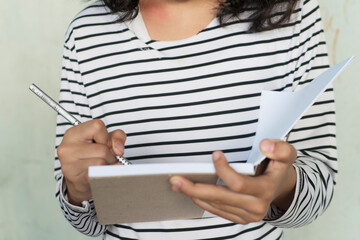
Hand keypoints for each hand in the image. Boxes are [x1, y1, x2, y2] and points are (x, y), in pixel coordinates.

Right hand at [57, 119, 126, 205]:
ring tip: (100, 167)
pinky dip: (104, 175)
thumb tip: (118, 150)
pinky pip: (98, 175)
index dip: (106, 137)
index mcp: (73, 133)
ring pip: (101, 162)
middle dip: (110, 155)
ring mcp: (69, 164)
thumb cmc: (91, 157)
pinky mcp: (75, 179)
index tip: (105, 144)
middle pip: (102, 149)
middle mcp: (67, 148)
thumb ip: (116, 137)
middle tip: (104, 159)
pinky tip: (100, 175)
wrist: (79, 181)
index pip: (97, 126)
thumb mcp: (104, 140)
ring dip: (107, 166)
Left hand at [169, 139, 296, 223]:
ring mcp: (246, 215)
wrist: (281, 188)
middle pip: (220, 198)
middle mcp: (255, 207)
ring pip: (215, 205)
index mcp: (265, 190)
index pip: (238, 183)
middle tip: (176, 180)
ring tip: (177, 184)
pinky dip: (202, 201)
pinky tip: (190, 192)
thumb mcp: (287, 154)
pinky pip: (216, 211)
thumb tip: (265, 144)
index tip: (214, 154)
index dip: (223, 169)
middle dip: (196, 189)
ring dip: (194, 195)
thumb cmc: (278, 168)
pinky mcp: (239, 218)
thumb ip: (280, 148)